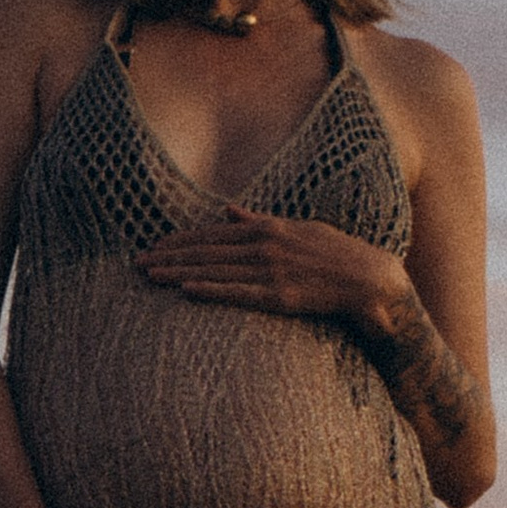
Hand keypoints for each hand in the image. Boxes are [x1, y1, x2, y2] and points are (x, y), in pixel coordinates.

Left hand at [136, 208, 399, 328]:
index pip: (211, 235)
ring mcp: (270, 270)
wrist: (369, 279)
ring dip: (179, 274)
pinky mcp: (279, 296)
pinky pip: (238, 293)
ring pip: (215, 272)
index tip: (153, 246)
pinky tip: (186, 292)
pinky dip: (211, 291)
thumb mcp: (296, 228)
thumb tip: (230, 212)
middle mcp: (264, 246)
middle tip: (137, 265)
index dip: (179, 241)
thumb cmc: (335, 253)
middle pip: (205, 252)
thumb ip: (259, 221)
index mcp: (266, 229)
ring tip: (150, 277)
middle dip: (169, 257)